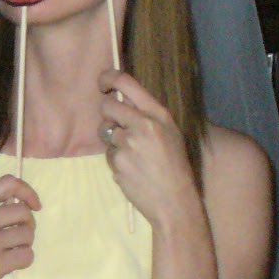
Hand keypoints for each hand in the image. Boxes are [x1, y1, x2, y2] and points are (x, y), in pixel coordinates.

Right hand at [0, 173, 40, 278]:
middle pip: (23, 212)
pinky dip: (24, 259)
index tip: (33, 205)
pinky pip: (27, 256)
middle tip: (19, 234)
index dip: (27, 192)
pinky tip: (12, 263)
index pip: (8, 184)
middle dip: (28, 223)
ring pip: (28, 235)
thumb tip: (14, 202)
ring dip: (25, 243)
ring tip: (13, 250)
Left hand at [97, 69, 199, 225]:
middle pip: (107, 106)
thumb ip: (148, 116)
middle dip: (108, 115)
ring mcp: (128, 143)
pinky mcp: (117, 162)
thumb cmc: (175, 166)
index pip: (126, 82)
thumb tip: (122, 99)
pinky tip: (132, 169)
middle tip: (119, 127)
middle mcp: (142, 124)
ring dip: (113, 141)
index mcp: (158, 114)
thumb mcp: (170, 133)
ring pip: (105, 131)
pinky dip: (116, 160)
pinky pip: (108, 154)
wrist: (175, 201)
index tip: (103, 83)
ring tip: (133, 155)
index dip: (108, 78)